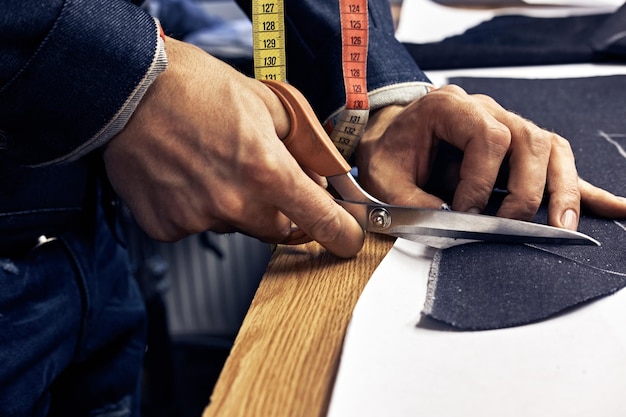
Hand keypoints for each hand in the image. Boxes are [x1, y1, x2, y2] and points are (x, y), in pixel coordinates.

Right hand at [103, 38, 362, 257]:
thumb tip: (330, 179)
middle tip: (259, 172)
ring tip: (212, 163)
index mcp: (265, 169)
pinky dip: (199, 207)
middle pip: (279, 229)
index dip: (340, 234)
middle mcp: (233, 202)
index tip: (346, 240)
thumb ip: (308, 147)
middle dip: (280, 208)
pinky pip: (198, 226)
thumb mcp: (270, 104)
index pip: (319, 219)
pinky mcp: (166, 226)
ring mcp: (197, 218)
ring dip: (236, 204)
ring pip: (236, 226)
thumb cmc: (197, 88)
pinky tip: (186, 175)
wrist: (128, 87)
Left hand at [356, 85, 625, 229]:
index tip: (465, 211)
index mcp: (450, 107)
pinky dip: (583, 189)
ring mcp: (508, 126)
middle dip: (525, 190)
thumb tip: (450, 227)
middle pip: (529, 140)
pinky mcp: (519, 150)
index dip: (482, 179)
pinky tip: (615, 208)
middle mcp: (486, 110)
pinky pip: (558, 163)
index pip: (489, 136)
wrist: (390, 140)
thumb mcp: (383, 178)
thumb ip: (409, 202)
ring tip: (563, 226)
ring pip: (551, 149)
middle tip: (508, 225)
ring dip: (562, 190)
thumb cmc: (388, 155)